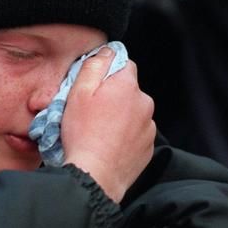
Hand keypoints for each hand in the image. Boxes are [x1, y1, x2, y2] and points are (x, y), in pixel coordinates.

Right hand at [62, 48, 154, 202]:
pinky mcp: (148, 146)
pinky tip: (108, 143)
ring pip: (133, 112)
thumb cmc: (83, 134)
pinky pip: (136, 133)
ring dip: (120, 116)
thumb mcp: (78, 92)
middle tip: (92, 111)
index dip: (108, 71)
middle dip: (113, 96)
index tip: (94, 86)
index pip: (124, 63)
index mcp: (127, 86)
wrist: (95, 175)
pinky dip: (125, 135)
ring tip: (99, 131)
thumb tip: (106, 52)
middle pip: (129, 89)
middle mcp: (144, 103)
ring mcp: (148, 126)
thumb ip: (94, 66)